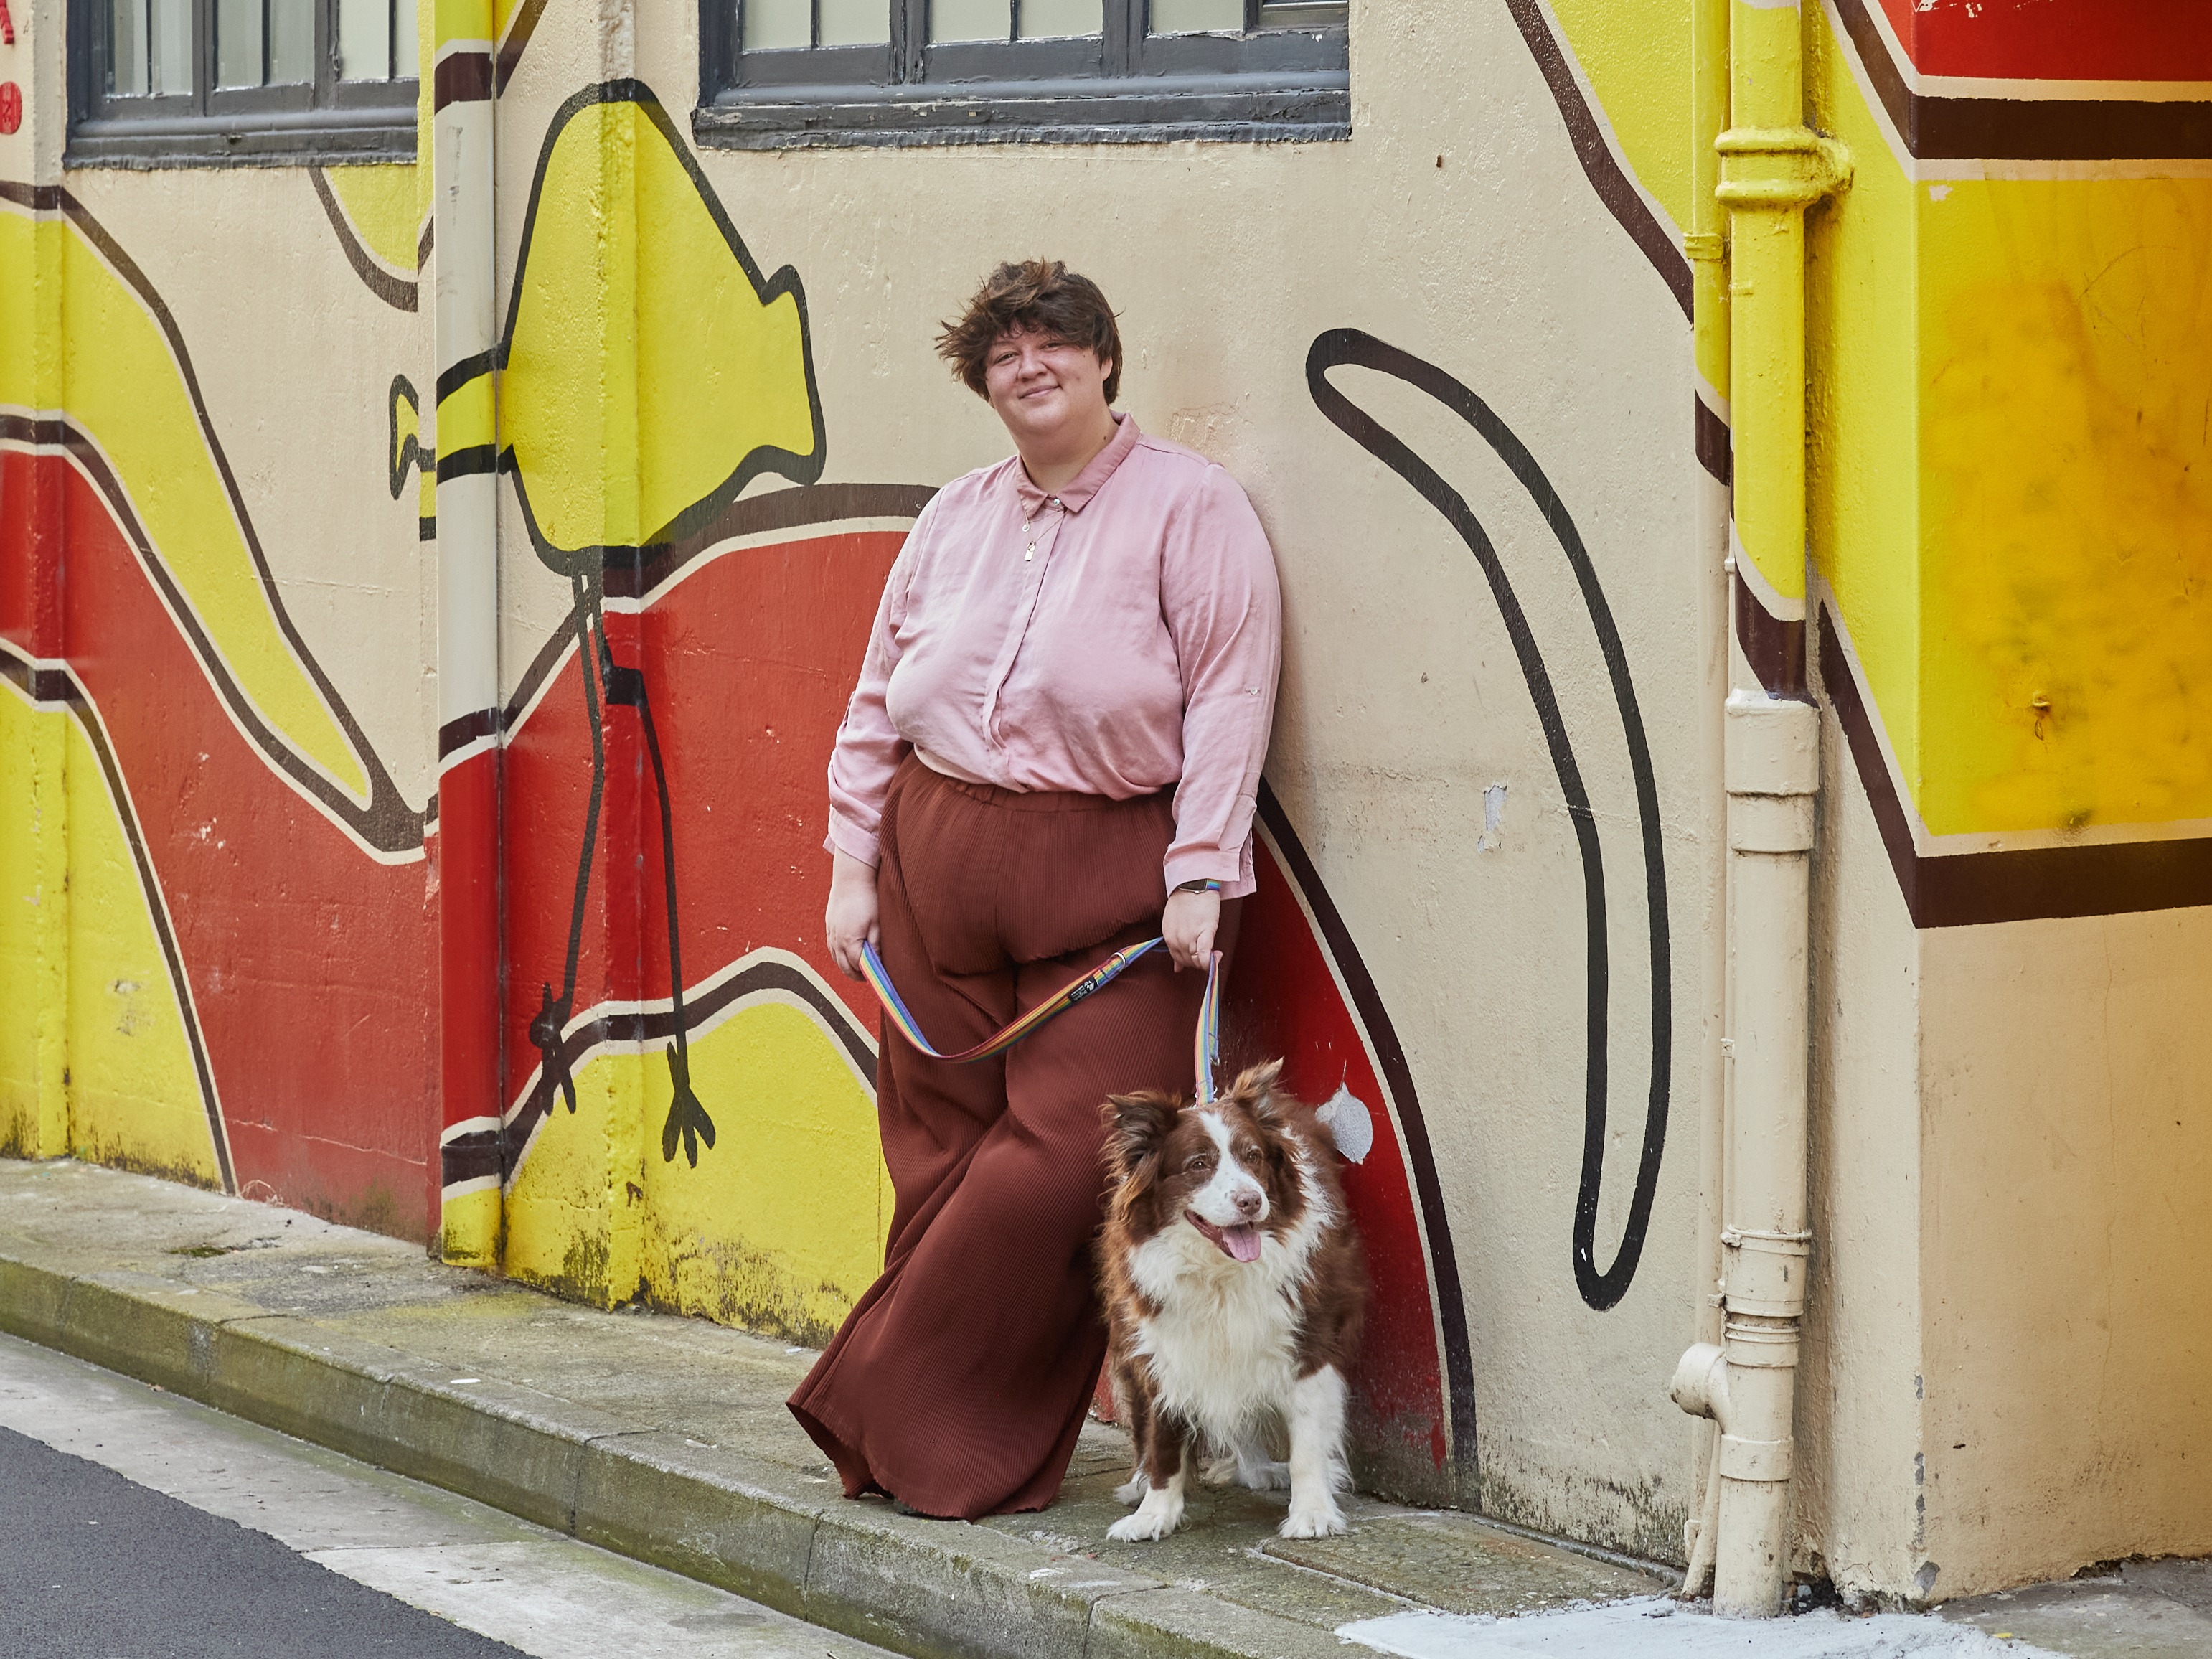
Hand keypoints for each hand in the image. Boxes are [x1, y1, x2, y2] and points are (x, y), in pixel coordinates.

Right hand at [825, 849, 880, 980]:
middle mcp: (837, 939)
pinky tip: (848, 953)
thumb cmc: (867, 899)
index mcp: (850, 941)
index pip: (857, 966)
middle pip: (844, 966)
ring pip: (835, 958)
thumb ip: (876, 945)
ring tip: (859, 967)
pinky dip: (839, 955)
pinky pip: (831, 947)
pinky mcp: (829, 926)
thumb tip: (879, 963)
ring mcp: (831, 933)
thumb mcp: (877, 923)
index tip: (876, 979)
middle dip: (855, 974)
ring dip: (846, 966)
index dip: (867, 975)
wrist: (851, 878)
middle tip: (868, 978)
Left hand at [1162, 888, 1220, 971]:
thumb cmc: (1185, 899)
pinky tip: (1217, 956)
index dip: (1191, 961)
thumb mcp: (1174, 924)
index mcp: (1168, 937)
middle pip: (1189, 963)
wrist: (1194, 883)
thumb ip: (1175, 945)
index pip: (1179, 960)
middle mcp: (1176, 940)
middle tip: (1209, 953)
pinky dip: (1211, 961)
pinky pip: (1205, 956)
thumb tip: (1177, 968)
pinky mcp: (1204, 933)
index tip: (1199, 956)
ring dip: (1207, 960)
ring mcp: (1189, 938)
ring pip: (1198, 962)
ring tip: (1215, 952)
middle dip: (1199, 962)